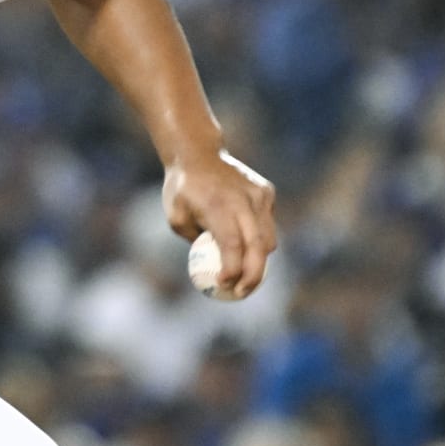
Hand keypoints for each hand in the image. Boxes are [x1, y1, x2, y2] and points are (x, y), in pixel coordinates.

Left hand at [162, 148, 276, 298]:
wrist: (197, 153)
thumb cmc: (182, 190)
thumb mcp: (176, 217)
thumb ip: (195, 241)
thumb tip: (211, 269)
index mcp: (217, 206)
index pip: (232, 244)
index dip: (232, 270)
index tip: (225, 286)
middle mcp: (243, 200)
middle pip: (258, 247)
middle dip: (253, 276)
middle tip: (242, 292)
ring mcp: (259, 195)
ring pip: (268, 239)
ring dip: (258, 260)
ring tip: (243, 274)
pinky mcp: (267, 192)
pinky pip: (267, 224)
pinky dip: (259, 239)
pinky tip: (244, 242)